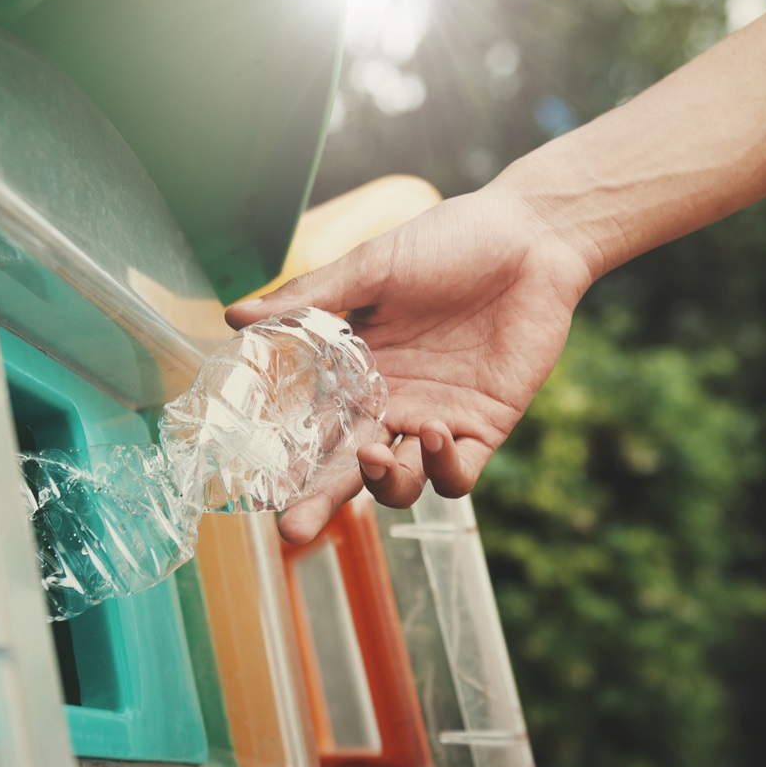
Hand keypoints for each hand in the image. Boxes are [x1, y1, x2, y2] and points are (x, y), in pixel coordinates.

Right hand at [225, 187, 594, 543]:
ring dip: (380, 483)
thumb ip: (310, 299)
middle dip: (317, 503)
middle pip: (346, 471)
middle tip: (292, 529)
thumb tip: (234, 318)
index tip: (254, 480)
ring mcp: (435, 421)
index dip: (284, 456)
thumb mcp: (371, 268)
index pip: (310, 425)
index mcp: (355, 371)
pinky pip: (457, 473)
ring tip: (370, 454)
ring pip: (398, 484)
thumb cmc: (449, 242)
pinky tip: (431, 431)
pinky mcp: (484, 428)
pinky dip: (440, 466)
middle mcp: (390, 404)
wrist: (530, 237)